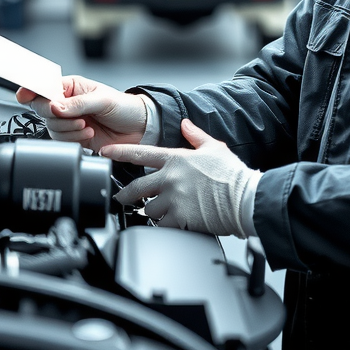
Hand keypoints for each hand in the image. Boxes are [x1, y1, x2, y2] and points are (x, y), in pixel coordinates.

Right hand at [15, 76, 147, 151]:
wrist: (138, 128)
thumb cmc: (124, 107)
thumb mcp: (103, 100)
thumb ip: (78, 104)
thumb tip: (55, 106)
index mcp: (71, 87)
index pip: (43, 86)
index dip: (31, 90)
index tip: (24, 95)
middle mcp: (66, 103)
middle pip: (42, 109)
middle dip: (58, 116)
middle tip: (76, 117)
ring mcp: (69, 120)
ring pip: (50, 127)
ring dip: (68, 130)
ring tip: (87, 126)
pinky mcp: (73, 137)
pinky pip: (60, 140)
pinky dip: (72, 139)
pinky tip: (87, 134)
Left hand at [101, 119, 258, 237]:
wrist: (245, 198)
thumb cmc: (232, 174)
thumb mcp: (214, 147)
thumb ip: (195, 135)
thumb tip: (185, 124)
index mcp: (176, 159)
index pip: (141, 153)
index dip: (120, 152)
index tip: (105, 152)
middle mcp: (171, 178)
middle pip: (136, 187)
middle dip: (124, 194)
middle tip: (119, 198)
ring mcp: (173, 199)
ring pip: (147, 208)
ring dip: (150, 211)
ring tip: (158, 212)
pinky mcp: (179, 218)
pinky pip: (161, 225)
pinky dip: (162, 226)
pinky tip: (168, 225)